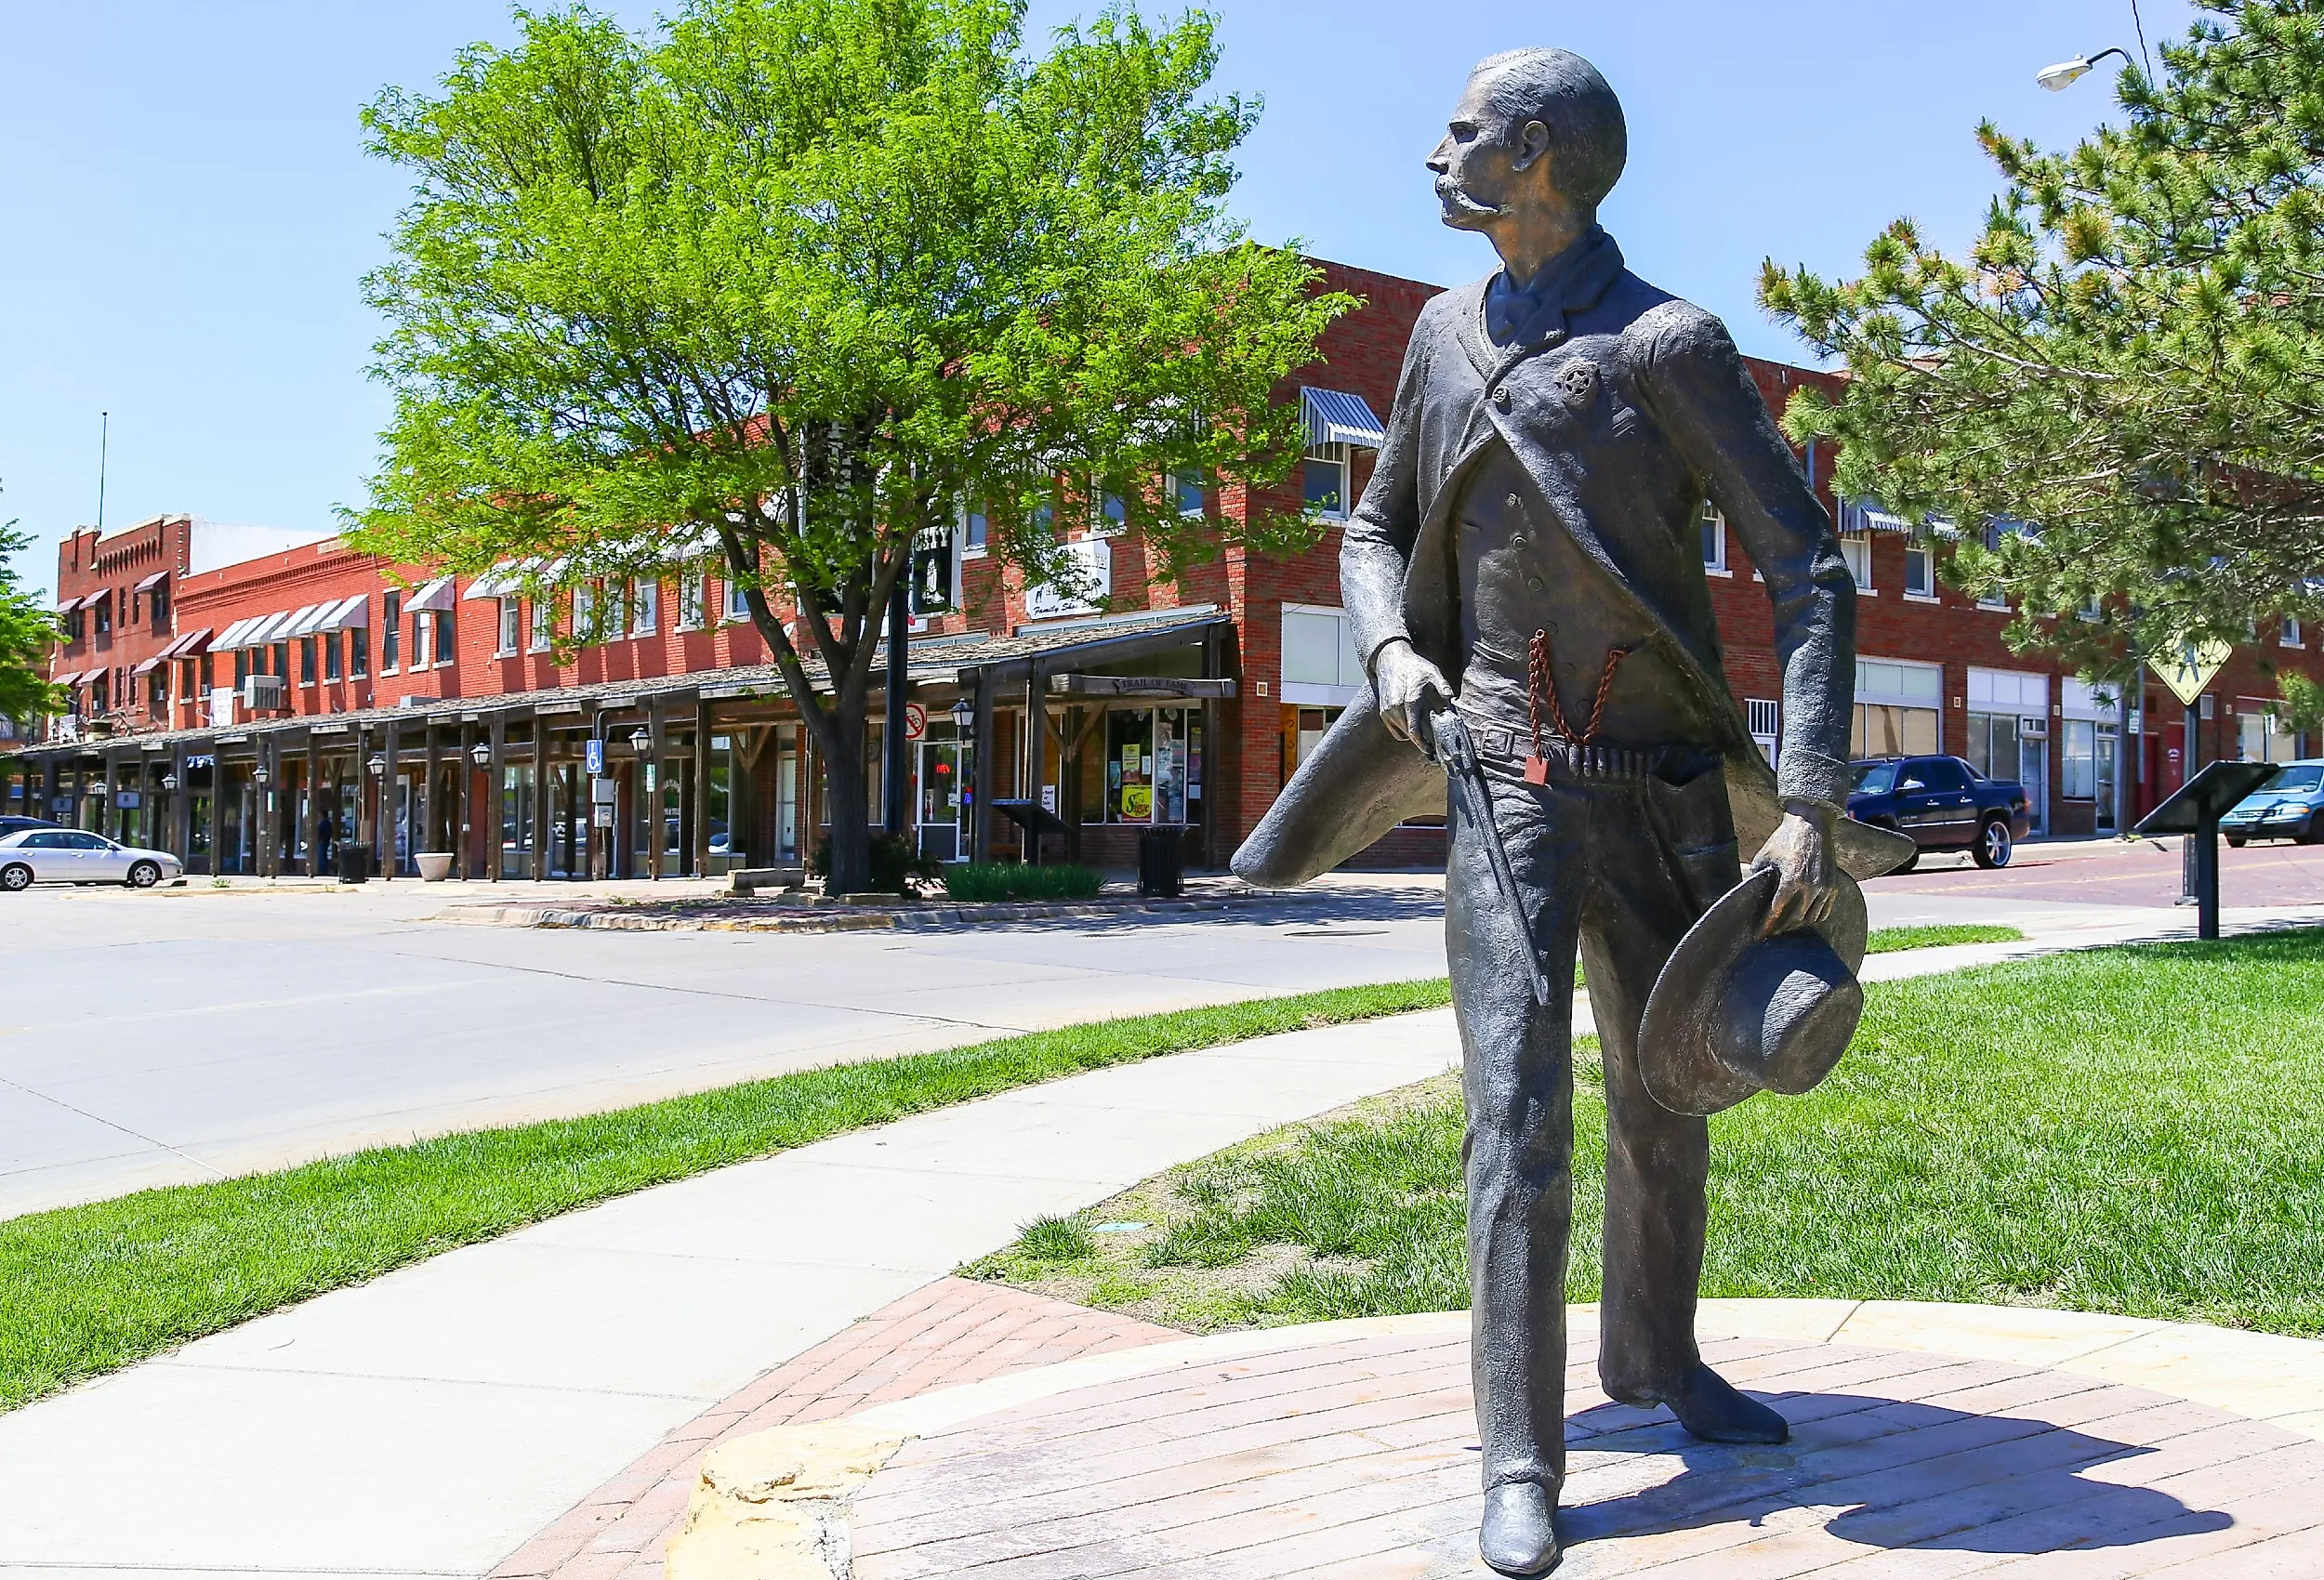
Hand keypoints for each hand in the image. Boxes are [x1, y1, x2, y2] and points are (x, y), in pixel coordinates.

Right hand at [1373, 639, 1452, 751]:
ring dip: (1413, 736)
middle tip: (1434, 743)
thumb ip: (1443, 688)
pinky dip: (1404, 731)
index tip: (1431, 750)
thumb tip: (1452, 701)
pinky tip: (1413, 724)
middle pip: (1409, 735)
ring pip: (1402, 734)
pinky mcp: (1383, 712)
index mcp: (1411, 701)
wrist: (1391, 659)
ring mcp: (1388, 711)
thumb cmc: (1414, 666)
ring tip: (1425, 732)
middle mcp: (1396, 708)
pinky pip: (1394, 730)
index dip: (1423, 745)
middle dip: (1421, 741)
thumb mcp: (1433, 673)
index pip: (1415, 731)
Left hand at [1752, 800, 1838, 934]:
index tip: (1758, 934)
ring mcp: (1825, 888)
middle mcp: (1810, 887)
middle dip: (1780, 928)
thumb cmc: (1783, 839)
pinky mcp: (1833, 886)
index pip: (1776, 912)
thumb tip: (1749, 898)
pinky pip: (1824, 911)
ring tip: (1784, 927)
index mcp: (1791, 880)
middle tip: (1769, 933)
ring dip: (1797, 925)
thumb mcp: (1764, 858)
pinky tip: (1801, 918)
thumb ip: (1758, 880)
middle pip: (1794, 920)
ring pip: (1811, 919)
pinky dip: (1813, 918)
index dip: (1766, 926)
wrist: (1811, 823)